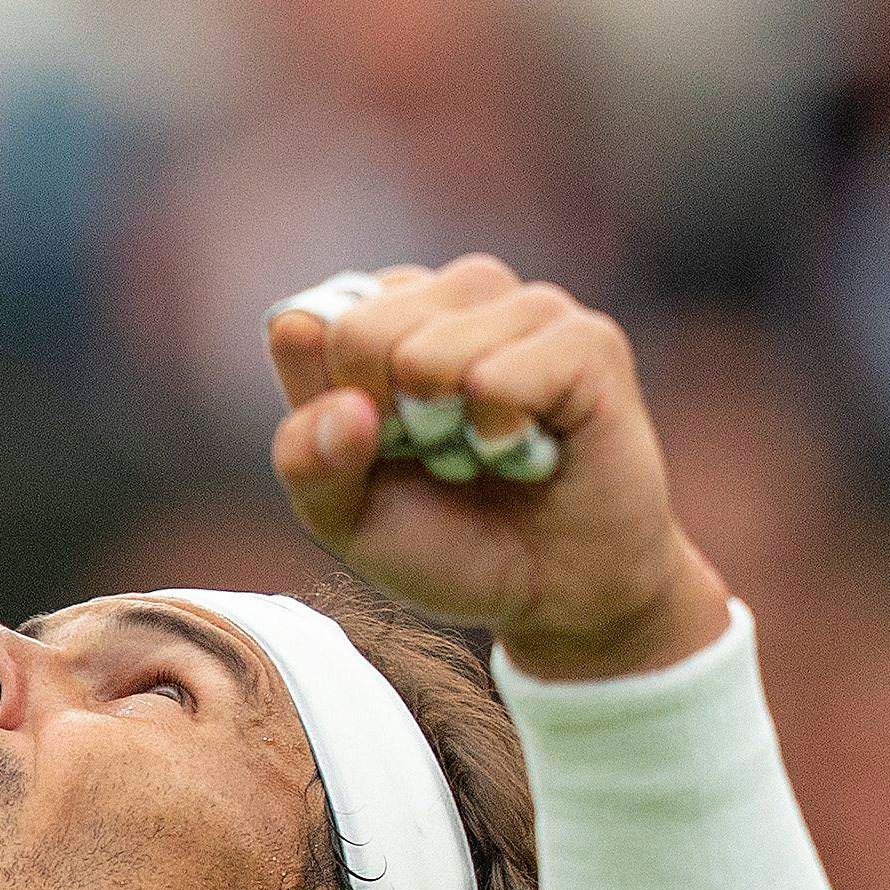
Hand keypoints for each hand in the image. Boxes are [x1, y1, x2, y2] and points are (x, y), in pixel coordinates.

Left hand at [264, 258, 731, 679]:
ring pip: (428, 352)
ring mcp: (524, 308)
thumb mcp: (345, 516)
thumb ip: (307, 459)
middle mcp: (453, 295)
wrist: (557, 594)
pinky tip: (531, 449)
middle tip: (439, 455)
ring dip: (445, 433)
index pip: (302, 328)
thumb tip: (346, 407)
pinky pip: (500, 377)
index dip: (329, 409)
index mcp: (384, 314)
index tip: (376, 448)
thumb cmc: (449, 541)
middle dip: (384, 422)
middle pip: (358, 331)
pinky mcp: (587, 341)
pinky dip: (499, 434)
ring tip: (487, 452)